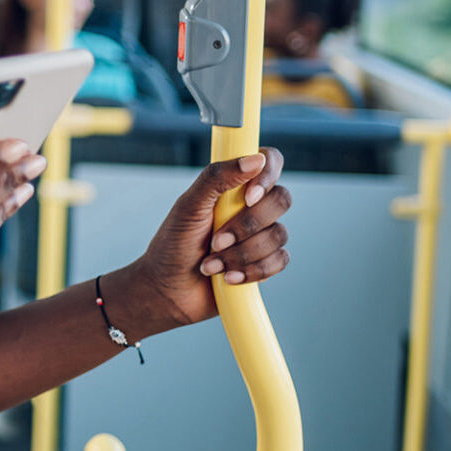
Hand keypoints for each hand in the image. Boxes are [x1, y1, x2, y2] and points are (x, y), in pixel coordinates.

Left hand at [126, 148, 290, 328]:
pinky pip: (280, 261)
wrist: (169, 291)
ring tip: (211, 264)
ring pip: (279, 235)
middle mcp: (251, 206)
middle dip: (247, 226)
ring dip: (242, 254)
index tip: (249, 198)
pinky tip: (228, 278)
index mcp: (233, 185)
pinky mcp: (266, 262)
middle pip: (281, 200)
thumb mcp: (189, 206)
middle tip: (215, 241)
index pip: (268, 160)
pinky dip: (252, 271)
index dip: (267, 176)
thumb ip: (217, 178)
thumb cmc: (173, 244)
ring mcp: (260, 234)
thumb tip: (255, 159)